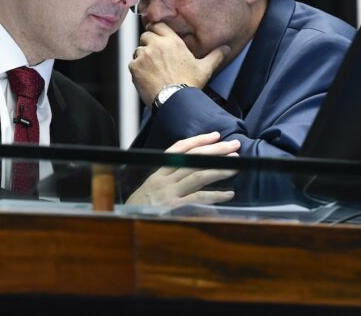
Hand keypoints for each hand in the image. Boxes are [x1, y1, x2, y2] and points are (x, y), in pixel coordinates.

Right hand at [125, 132, 239, 206]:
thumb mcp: (149, 192)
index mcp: (157, 174)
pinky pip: (199, 199)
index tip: (216, 135)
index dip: (198, 140)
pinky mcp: (174, 208)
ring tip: (237, 165)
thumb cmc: (137, 211)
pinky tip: (229, 194)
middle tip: (235, 145)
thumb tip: (188, 173)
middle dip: (216, 150)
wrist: (123, 225)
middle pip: (193, 159)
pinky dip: (215, 195)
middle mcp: (163, 180)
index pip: (179, 149)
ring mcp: (169, 193)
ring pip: (198, 175)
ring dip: (219, 169)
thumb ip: (166, 182)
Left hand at [128, 22, 229, 104]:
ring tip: (152, 69)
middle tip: (155, 56)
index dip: (156, 30)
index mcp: (172, 41)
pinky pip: (132, 63)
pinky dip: (137, 69)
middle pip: (146, 35)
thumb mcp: (205, 68)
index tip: (157, 36)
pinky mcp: (135, 67)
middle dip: (148, 43)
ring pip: (138, 50)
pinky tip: (146, 77)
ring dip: (142, 57)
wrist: (175, 100)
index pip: (158, 25)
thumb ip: (215, 56)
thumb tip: (225, 49)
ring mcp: (144, 55)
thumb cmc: (189, 84)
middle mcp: (156, 45)